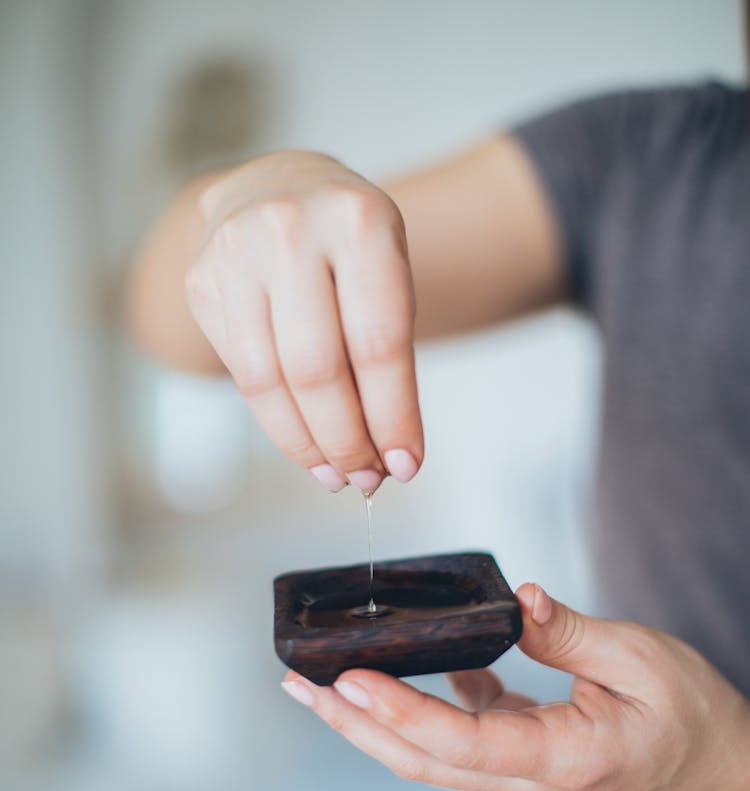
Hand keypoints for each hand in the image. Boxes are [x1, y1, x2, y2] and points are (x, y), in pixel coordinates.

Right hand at [185, 151, 422, 492]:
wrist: (276, 188)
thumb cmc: (347, 244)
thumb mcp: (389, 271)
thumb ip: (389, 354)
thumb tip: (390, 456)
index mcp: (357, 220)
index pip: (378, 343)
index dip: (392, 417)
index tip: (407, 465)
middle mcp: (289, 229)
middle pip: (317, 370)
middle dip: (347, 440)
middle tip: (368, 478)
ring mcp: (234, 253)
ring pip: (270, 381)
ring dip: (308, 444)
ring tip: (337, 473)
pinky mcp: (202, 282)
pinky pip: (241, 375)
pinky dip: (278, 423)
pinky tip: (305, 444)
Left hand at [281, 583, 749, 790]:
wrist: (714, 764)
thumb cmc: (689, 713)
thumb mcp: (641, 659)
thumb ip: (571, 633)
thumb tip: (513, 599)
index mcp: (562, 756)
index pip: (464, 740)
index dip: (402, 711)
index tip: (351, 680)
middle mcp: (528, 775)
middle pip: (421, 759)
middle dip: (354, 724)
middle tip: (298, 684)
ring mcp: (520, 769)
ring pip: (429, 752)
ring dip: (372, 719)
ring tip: (321, 683)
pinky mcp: (520, 751)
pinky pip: (458, 732)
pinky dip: (423, 702)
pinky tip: (410, 664)